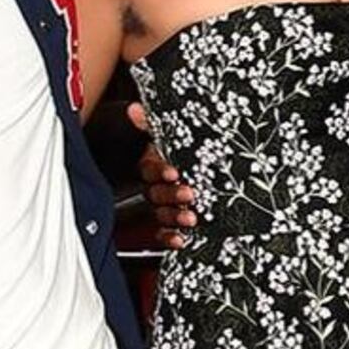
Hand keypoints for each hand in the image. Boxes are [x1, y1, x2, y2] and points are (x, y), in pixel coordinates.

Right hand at [128, 101, 197, 247]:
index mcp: (155, 163)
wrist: (213, 172)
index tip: (174, 172)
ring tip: (190, 218)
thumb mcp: (176, 137)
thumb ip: (154, 125)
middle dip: (171, 195)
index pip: (149, 168)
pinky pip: (163, 233)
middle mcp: (157, 185)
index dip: (159, 171)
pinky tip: (180, 239)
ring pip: (160, 213)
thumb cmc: (190, 152)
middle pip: (155, 193)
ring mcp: (164, 205)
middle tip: (189, 194)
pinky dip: (169, 237)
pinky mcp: (172, 223)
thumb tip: (135, 109)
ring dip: (173, 217)